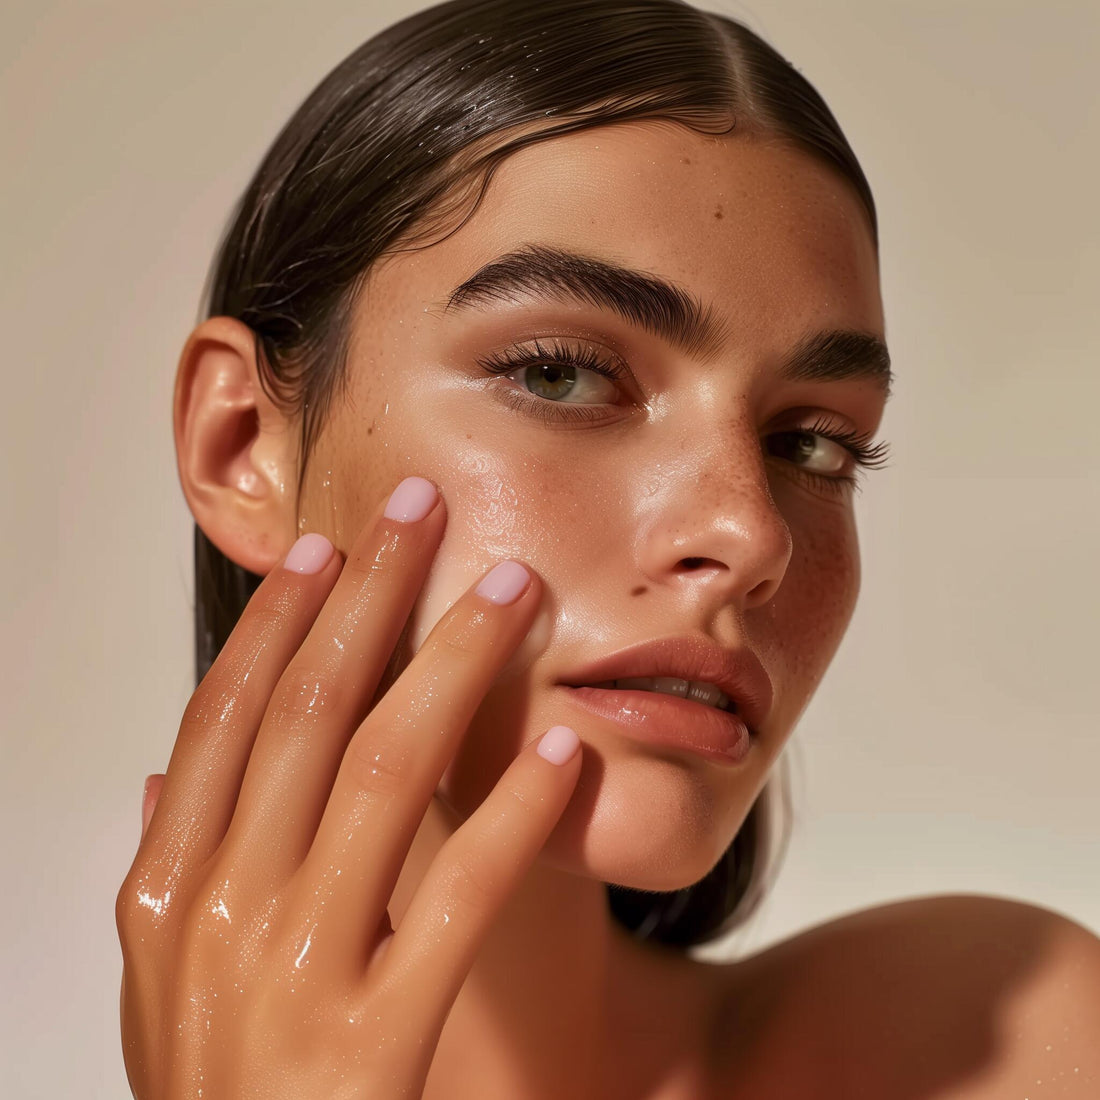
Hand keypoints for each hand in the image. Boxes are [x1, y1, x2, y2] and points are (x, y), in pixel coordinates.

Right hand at [116, 476, 581, 1098]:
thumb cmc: (233, 1088)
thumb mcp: (166, 984)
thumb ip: (167, 874)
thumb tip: (165, 777)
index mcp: (165, 894)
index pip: (226, 719)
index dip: (278, 623)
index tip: (327, 545)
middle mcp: (215, 919)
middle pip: (307, 713)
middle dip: (368, 597)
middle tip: (421, 509)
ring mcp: (289, 981)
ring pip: (382, 776)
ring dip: (452, 664)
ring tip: (512, 588)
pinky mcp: (370, 1049)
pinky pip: (455, 901)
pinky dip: (512, 813)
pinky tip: (558, 745)